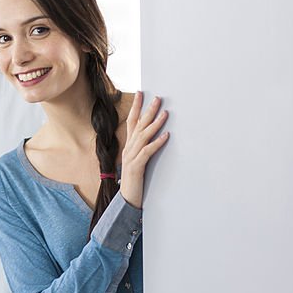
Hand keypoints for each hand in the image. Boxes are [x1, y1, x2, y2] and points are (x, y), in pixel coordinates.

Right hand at [118, 92, 169, 208]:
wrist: (127, 198)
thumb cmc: (134, 180)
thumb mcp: (136, 160)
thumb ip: (141, 148)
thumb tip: (151, 136)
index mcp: (129, 146)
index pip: (131, 121)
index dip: (135, 107)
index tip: (140, 93)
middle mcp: (129, 148)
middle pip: (138, 125)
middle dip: (148, 110)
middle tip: (157, 98)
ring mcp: (131, 157)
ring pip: (143, 136)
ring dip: (155, 124)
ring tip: (165, 113)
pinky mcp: (136, 166)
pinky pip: (148, 151)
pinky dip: (157, 143)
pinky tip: (166, 136)